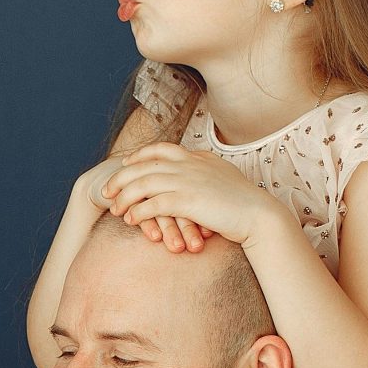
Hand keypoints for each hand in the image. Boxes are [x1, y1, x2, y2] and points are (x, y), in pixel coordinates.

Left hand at [97, 143, 281, 248]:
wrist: (259, 215)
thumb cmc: (244, 202)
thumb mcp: (224, 177)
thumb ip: (207, 169)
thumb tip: (199, 166)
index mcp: (198, 158)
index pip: (162, 148)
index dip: (140, 155)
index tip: (126, 163)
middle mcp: (189, 165)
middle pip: (145, 165)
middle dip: (121, 177)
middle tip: (107, 190)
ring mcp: (187, 181)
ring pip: (144, 183)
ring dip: (125, 197)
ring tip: (115, 209)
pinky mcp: (186, 201)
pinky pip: (152, 204)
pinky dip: (138, 211)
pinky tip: (130, 219)